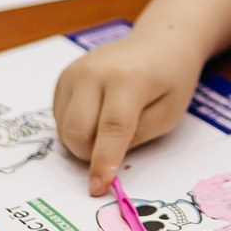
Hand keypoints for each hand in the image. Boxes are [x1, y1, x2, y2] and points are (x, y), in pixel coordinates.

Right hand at [53, 29, 204, 192]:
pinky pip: (60, 117)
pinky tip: (97, 114)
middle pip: (77, 131)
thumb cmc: (171, 79)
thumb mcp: (168, 114)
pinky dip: (76, 127)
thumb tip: (103, 163)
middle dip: (90, 154)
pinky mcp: (64, 76)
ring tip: (110, 126)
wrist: (159, 42)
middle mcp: (94, 72)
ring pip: (64, 128)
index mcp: (128, 79)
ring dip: (83, 142)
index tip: (98, 187)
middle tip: (114, 151)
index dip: (103, 162)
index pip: (111, 128)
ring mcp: (75, 71)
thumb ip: (136, 138)